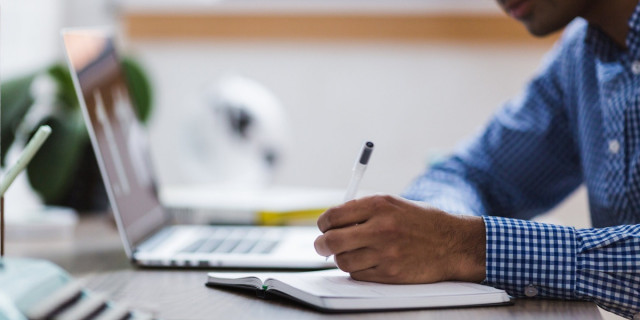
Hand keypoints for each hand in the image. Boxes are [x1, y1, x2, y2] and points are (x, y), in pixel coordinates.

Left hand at [314, 195, 485, 283]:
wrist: (453, 244)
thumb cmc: (421, 222)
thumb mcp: (393, 204)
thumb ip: (363, 210)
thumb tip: (331, 222)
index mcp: (379, 205)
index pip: (333, 216)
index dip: (323, 223)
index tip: (324, 227)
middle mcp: (380, 228)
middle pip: (331, 241)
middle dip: (321, 245)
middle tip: (322, 246)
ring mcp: (385, 253)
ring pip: (342, 261)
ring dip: (341, 258)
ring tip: (351, 253)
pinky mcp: (390, 274)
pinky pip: (358, 274)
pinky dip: (357, 270)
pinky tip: (367, 261)